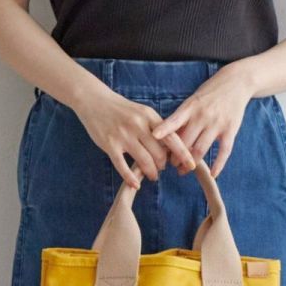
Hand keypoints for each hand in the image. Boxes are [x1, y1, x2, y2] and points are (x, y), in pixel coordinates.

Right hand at [73, 86, 197, 190]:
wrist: (94, 100)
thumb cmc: (122, 110)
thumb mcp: (142, 112)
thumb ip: (156, 128)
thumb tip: (172, 147)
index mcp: (149, 116)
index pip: (171, 138)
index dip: (183, 154)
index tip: (191, 165)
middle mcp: (138, 125)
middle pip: (159, 153)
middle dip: (163, 165)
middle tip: (162, 168)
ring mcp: (123, 135)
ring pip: (144, 161)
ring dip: (151, 173)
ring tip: (152, 176)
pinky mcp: (109, 145)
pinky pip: (122, 166)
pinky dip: (130, 178)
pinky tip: (136, 184)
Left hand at [147, 65, 253, 179]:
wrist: (236, 82)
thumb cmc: (210, 93)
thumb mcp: (194, 100)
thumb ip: (183, 118)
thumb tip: (167, 137)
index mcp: (191, 106)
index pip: (175, 120)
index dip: (165, 129)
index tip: (154, 137)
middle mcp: (203, 116)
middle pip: (186, 141)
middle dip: (175, 156)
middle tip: (169, 165)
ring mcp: (217, 124)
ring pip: (201, 149)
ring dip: (190, 163)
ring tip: (183, 170)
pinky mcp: (231, 130)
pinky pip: (224, 151)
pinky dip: (218, 164)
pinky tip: (213, 174)